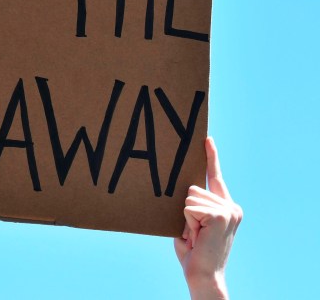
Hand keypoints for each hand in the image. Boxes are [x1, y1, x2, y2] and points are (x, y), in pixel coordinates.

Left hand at [174, 137, 241, 299]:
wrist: (203, 272)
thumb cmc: (193, 251)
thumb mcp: (191, 222)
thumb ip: (191, 205)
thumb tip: (181, 189)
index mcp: (225, 206)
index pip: (215, 176)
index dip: (211, 156)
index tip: (206, 138)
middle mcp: (231, 205)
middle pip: (192, 188)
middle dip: (186, 210)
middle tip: (194, 232)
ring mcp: (228, 209)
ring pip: (189, 196)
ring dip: (186, 217)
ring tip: (196, 235)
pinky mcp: (221, 213)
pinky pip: (189, 206)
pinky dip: (188, 221)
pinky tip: (198, 236)